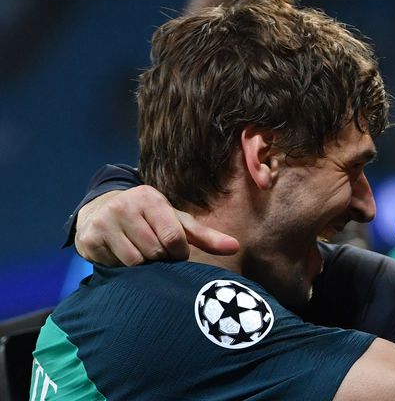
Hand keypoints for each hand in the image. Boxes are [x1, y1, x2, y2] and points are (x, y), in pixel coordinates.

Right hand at [74, 185, 238, 265]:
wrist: (100, 209)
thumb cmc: (148, 218)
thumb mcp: (176, 221)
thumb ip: (205, 236)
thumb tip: (236, 247)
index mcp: (150, 198)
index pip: (174, 239)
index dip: (178, 253)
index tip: (175, 251)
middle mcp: (124, 206)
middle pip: (155, 252)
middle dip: (159, 258)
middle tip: (154, 251)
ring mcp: (104, 222)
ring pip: (135, 262)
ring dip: (142, 265)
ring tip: (139, 252)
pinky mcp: (87, 239)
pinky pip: (114, 266)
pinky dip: (121, 267)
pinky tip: (120, 254)